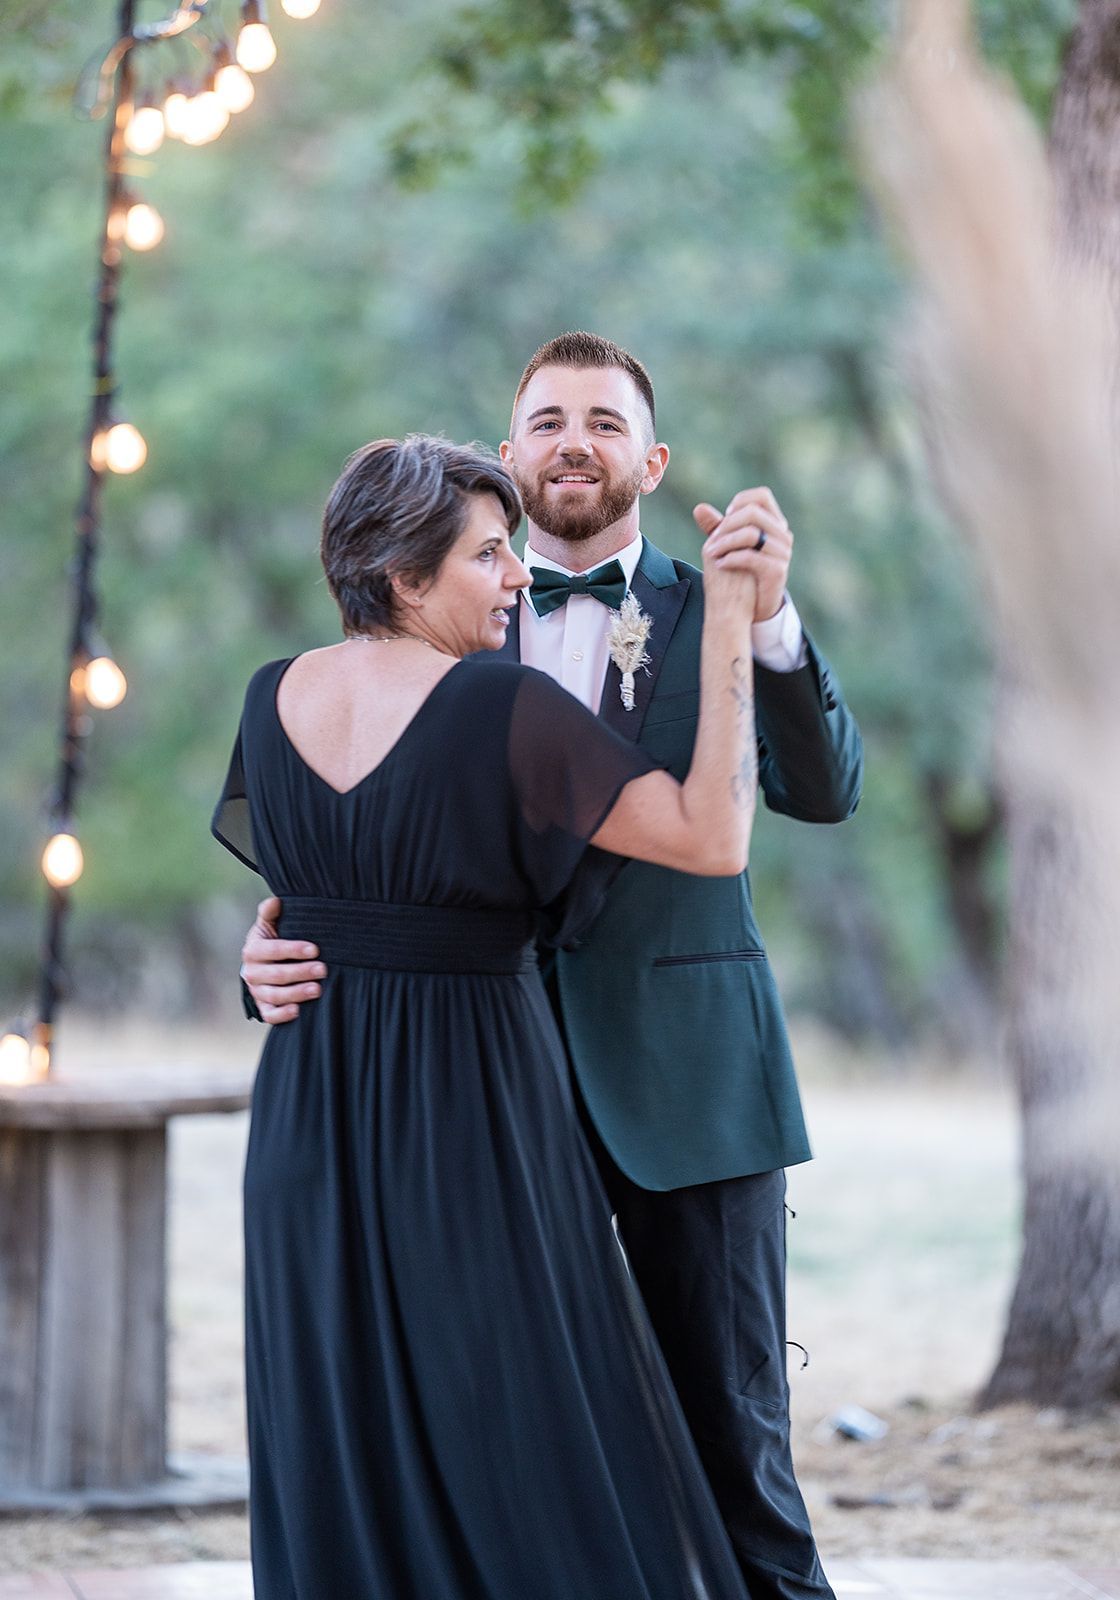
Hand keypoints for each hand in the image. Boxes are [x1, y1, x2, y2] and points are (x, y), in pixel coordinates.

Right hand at [240, 896, 325, 1024]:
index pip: (272, 950)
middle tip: (323, 970)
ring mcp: (257, 991)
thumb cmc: (272, 941)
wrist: (262, 966)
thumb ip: (270, 913)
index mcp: (253, 950)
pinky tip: (298, 1011)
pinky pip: (269, 1015)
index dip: (293, 949)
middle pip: (276, 974)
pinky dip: (281, 1015)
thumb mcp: (269, 925)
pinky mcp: (262, 1007)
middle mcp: (252, 972)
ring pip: (275, 995)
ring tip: (317, 990)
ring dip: (296, 993)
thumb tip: (276, 901)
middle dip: (300, 972)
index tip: (315, 949)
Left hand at [693, 487, 792, 621]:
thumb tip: (699, 507)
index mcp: (775, 524)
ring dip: (725, 542)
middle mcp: (783, 535)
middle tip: (712, 539)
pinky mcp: (777, 571)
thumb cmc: (743, 572)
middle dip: (727, 524)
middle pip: (753, 512)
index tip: (725, 516)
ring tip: (712, 553)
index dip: (740, 502)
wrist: (755, 606)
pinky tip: (720, 564)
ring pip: (750, 534)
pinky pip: (751, 557)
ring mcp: (783, 553)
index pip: (762, 496)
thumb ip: (717, 527)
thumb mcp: (730, 546)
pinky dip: (731, 558)